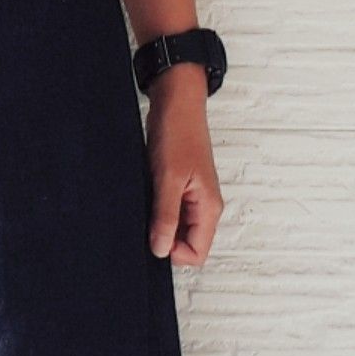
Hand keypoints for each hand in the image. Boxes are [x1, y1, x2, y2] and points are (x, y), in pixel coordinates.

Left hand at [145, 69, 222, 266]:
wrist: (175, 102)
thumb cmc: (178, 132)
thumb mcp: (169, 179)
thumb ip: (166, 217)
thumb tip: (160, 250)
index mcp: (209, 207)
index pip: (196, 253)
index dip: (173, 252)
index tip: (153, 235)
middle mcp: (203, 206)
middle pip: (186, 243)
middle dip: (164, 238)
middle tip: (146, 218)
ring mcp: (191, 197)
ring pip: (175, 227)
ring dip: (158, 223)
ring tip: (146, 201)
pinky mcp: (178, 187)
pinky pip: (168, 211)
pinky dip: (155, 209)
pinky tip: (145, 194)